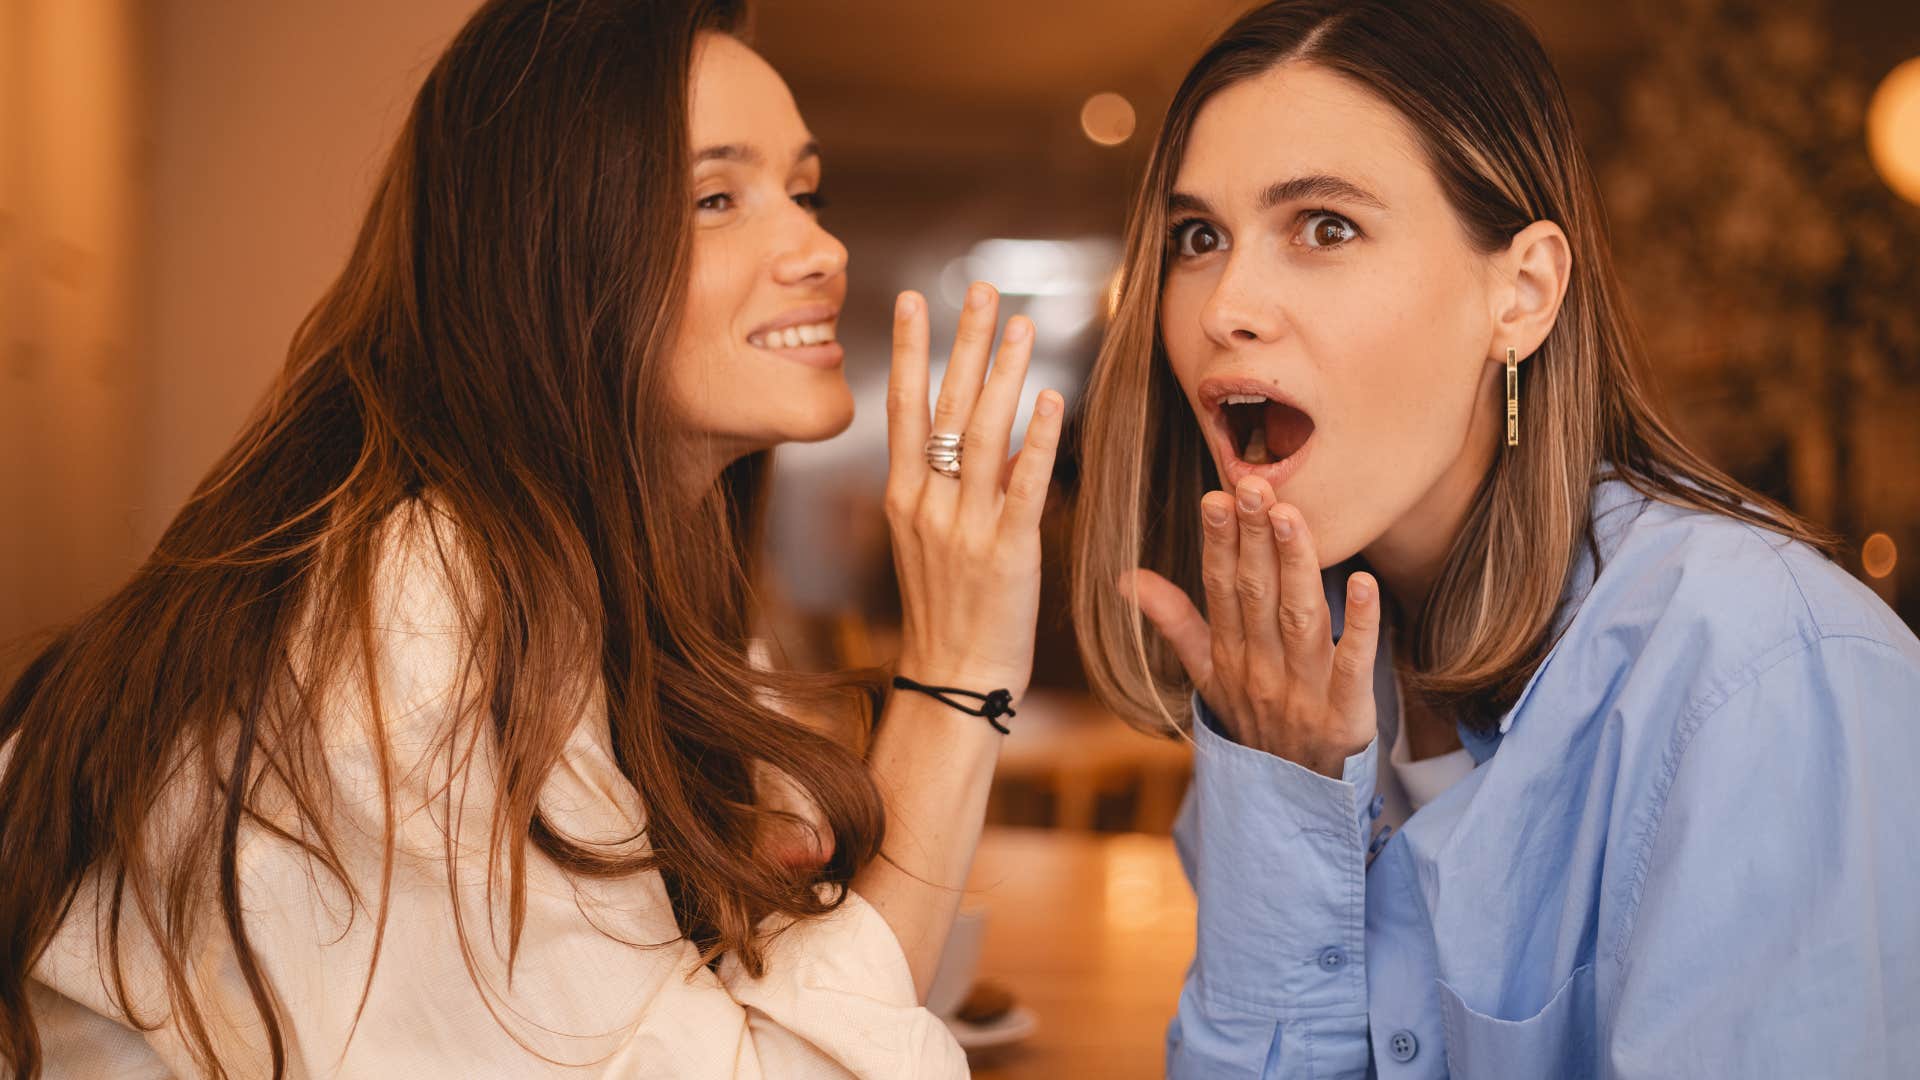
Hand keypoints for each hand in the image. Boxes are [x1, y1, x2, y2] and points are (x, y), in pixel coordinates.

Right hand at [886, 282, 1062, 701]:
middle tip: (983, 289)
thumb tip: (989, 442)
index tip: (909, 300)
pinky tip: (1048, 400)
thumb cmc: (947, 613)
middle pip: (946, 406)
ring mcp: (964, 528)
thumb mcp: (930, 543)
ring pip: (984, 435)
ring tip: (1021, 325)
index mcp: (903, 498)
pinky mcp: (1006, 553)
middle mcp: (927, 505)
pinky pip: (1023, 487)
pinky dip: (1036, 441)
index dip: (906, 351)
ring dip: (1003, 374)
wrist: (952, 680)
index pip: (903, 408)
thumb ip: (953, 489)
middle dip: (964, 342)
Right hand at [1123, 476, 1380, 777]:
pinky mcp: (1346, 713)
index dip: (1218, 543)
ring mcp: (1303, 691)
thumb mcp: (1205, 674)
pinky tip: (1365, 581)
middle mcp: (1261, 669)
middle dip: (1254, 538)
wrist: (1293, 798)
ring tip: (1289, 515)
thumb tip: (1125, 578)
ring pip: (1299, 619)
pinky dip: (1360, 625)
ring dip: (1295, 565)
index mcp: (1228, 655)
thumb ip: (1173, 621)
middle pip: (1257, 595)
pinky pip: (1354, 665)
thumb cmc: (1253, 719)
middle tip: (1253, 484)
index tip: (1215, 495)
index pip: (1220, 590)